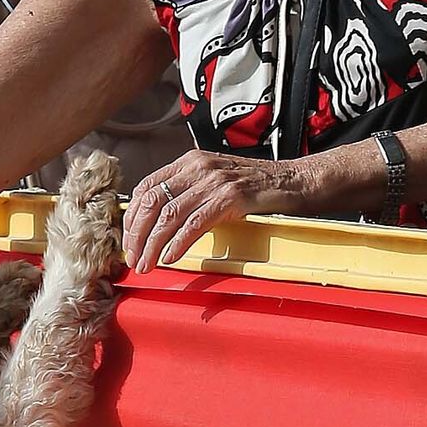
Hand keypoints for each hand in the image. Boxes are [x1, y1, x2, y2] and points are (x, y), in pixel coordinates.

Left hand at [123, 151, 314, 268]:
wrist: (297, 180)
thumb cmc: (257, 186)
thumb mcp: (217, 181)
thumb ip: (191, 193)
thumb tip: (161, 221)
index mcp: (190, 162)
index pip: (147, 187)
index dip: (132, 217)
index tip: (129, 240)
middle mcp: (198, 167)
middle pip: (152, 202)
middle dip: (137, 234)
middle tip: (133, 258)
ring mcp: (214, 182)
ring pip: (169, 215)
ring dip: (153, 244)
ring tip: (147, 265)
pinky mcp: (231, 198)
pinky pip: (195, 223)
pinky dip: (178, 243)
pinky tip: (170, 257)